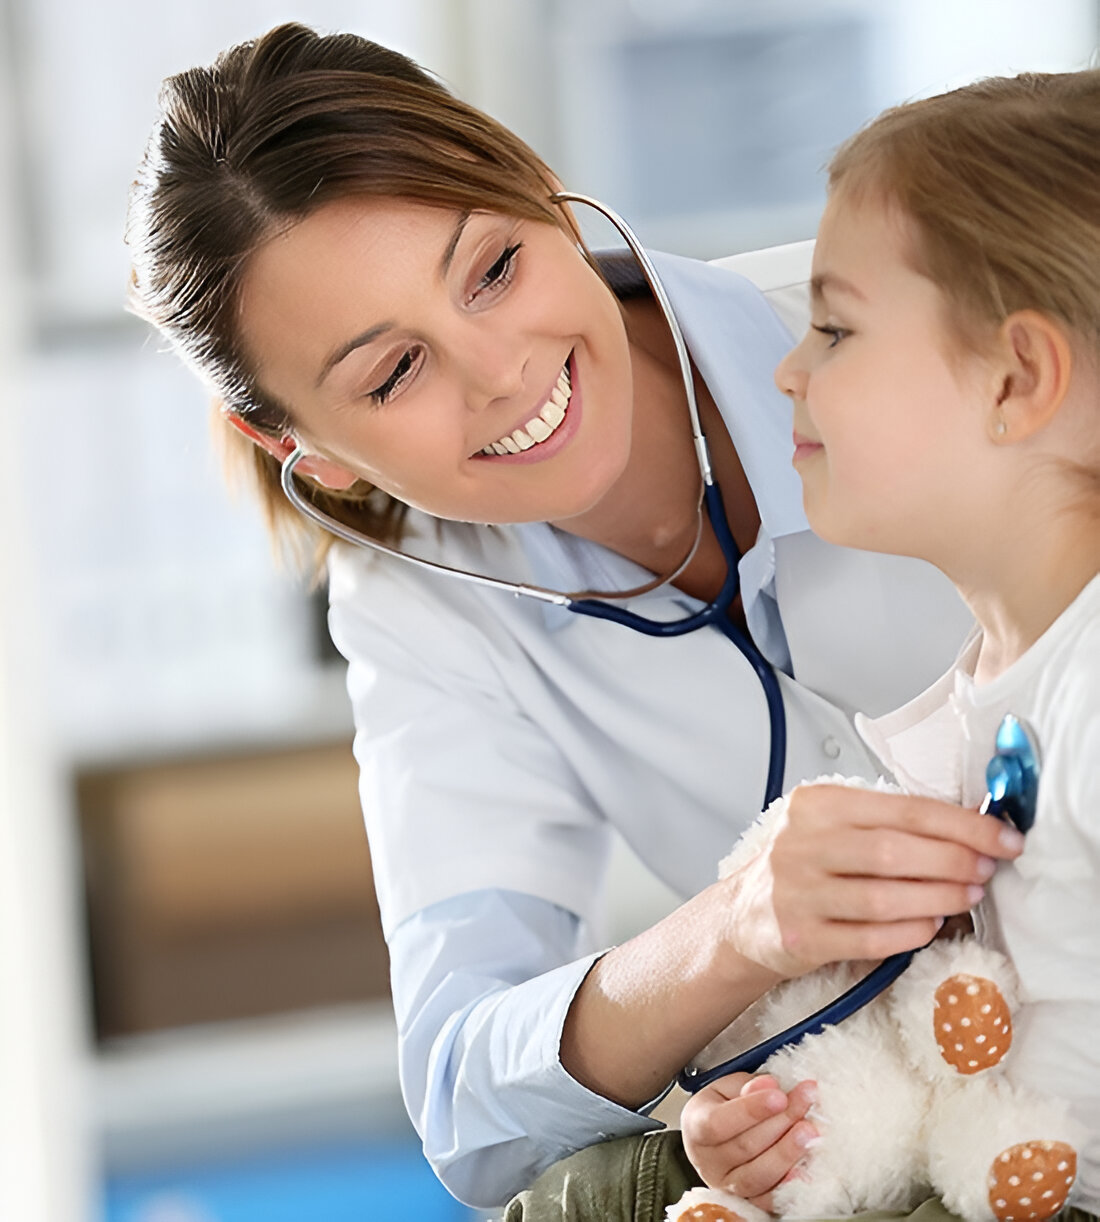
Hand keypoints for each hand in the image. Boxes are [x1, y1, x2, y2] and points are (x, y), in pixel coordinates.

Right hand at [681, 1073, 818, 1209]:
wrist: (715, 1139)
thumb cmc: (722, 1108)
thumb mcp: (727, 1087)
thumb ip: (747, 1085)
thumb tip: (768, 1085)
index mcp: (696, 1125)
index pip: (719, 1122)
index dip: (751, 1110)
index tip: (780, 1096)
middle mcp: (708, 1160)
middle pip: (744, 1147)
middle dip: (780, 1122)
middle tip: (806, 1102)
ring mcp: (726, 1184)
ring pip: (757, 1175)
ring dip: (787, 1153)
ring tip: (810, 1132)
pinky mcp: (747, 1200)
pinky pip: (768, 1200)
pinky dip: (788, 1186)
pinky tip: (806, 1170)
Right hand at [717, 784, 1024, 976]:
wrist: (742, 915)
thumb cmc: (801, 865)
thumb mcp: (829, 824)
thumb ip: (884, 821)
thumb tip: (965, 827)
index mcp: (815, 805)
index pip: (902, 808)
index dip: (961, 824)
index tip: (1001, 836)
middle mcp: (801, 844)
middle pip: (894, 851)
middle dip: (954, 861)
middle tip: (986, 869)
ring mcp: (797, 893)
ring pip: (884, 898)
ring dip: (939, 898)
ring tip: (967, 896)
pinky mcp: (801, 937)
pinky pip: (869, 938)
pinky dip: (910, 933)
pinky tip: (930, 925)